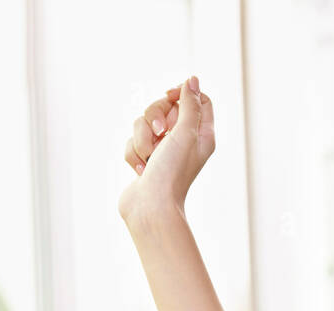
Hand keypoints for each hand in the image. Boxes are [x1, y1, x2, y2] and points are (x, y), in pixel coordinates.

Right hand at [119, 76, 215, 223]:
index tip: (169, 96)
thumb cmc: (172, 172)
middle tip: (160, 136)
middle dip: (155, 118)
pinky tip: (141, 170)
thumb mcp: (186, 133)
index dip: (181, 93)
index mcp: (201, 134)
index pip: (198, 99)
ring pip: (143, 123)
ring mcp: (163, 149)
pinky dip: (133, 153)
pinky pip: (132, 141)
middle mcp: (184, 140)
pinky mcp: (145, 158)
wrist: (151, 206)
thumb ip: (190, 105)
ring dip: (142, 139)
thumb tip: (193, 80)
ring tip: (149, 159)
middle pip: (165, 106)